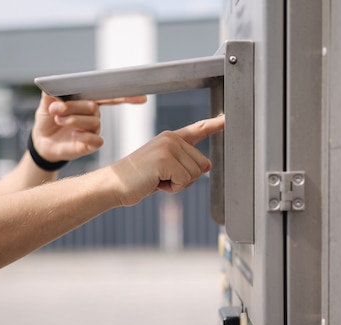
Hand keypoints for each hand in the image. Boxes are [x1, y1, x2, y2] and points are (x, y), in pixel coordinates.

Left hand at [31, 93, 146, 162]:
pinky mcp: (90, 144)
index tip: (142, 98)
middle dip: (74, 106)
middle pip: (93, 107)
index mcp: (88, 101)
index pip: (110, 96)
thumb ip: (50, 94)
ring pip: (93, 122)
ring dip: (74, 119)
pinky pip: (97, 140)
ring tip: (58, 119)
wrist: (42, 141)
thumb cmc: (48, 119)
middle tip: (56, 109)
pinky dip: (86, 136)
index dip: (127, 96)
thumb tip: (50, 88)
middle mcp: (94, 115)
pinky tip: (75, 134)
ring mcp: (93, 130)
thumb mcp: (45, 104)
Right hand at [109, 115, 224, 206]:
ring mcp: (167, 147)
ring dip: (177, 184)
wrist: (113, 184)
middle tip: (160, 178)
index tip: (227, 119)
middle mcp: (170, 138)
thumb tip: (207, 165)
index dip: (214, 125)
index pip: (197, 130)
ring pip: (195, 174)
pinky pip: (184, 180)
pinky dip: (172, 188)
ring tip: (156, 179)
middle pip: (201, 164)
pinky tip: (155, 183)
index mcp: (170, 138)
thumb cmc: (138, 179)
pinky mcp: (164, 159)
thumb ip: (185, 164)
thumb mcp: (164, 169)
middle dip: (185, 178)